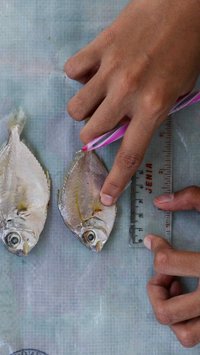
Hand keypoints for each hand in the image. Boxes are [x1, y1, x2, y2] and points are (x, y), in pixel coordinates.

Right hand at [65, 0, 199, 204]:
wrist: (184, 5)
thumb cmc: (186, 50)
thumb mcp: (177, 92)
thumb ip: (150, 114)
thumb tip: (121, 127)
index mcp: (154, 107)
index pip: (129, 154)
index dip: (116, 180)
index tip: (106, 197)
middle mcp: (128, 93)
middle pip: (91, 132)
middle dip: (93, 134)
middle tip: (103, 122)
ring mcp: (110, 70)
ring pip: (76, 108)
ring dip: (84, 109)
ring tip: (97, 97)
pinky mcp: (99, 47)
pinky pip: (72, 70)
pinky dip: (80, 75)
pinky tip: (93, 70)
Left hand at [144, 186, 199, 347]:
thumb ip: (193, 199)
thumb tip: (160, 201)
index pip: (166, 262)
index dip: (156, 247)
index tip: (154, 241)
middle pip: (167, 310)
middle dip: (157, 289)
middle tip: (165, 274)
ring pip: (184, 334)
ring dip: (171, 312)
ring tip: (178, 290)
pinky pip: (197, 338)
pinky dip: (186, 324)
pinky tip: (192, 302)